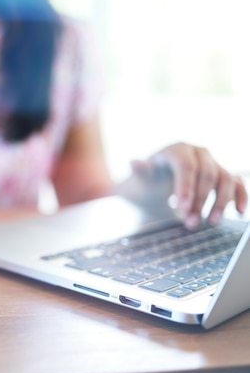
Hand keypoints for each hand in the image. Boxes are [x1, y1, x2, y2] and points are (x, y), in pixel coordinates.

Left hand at [131, 142, 246, 227]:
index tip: (181, 208)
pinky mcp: (222, 175)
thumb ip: (140, 172)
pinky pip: (236, 184)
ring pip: (224, 179)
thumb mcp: (139, 179)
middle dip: (199, 200)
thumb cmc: (145, 183)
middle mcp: (198, 152)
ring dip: (220, 203)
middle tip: (190, 223)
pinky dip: (240, 196)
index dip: (185, 186)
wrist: (153, 187)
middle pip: (206, 174)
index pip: (186, 165)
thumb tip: (133, 162)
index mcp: (177, 150)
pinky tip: (239, 212)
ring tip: (210, 222)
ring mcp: (212, 163)